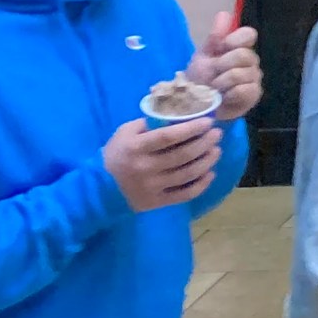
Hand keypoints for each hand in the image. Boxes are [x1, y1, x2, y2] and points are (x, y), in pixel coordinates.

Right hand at [103, 116, 221, 211]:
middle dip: (205, 143)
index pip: (168, 137)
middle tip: (217, 134)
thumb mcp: (125, 133)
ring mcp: (152, 187)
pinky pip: (184, 195)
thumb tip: (176, 115)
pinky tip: (210, 173)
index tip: (208, 122)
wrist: (99, 189)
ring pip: (187, 174)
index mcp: (136, 148)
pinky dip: (201, 184)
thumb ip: (148, 123)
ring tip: (216, 150)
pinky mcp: (156, 202)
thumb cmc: (116, 155)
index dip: (191, 129)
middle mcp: (145, 168)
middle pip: (183, 155)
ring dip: (207, 161)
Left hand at [191, 14, 262, 120]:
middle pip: (243, 55)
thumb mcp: (203, 56)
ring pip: (242, 73)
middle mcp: (250, 61)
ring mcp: (254, 78)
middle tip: (212, 74)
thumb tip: (224, 13)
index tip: (223, 47)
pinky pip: (244, 89)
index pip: (249, 34)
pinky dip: (229, 94)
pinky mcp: (253, 94)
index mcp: (239, 48)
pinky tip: (224, 97)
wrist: (197, 106)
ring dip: (222, 82)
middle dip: (222, 65)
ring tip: (214, 88)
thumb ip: (215, 37)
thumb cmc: (200, 79)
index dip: (236, 39)